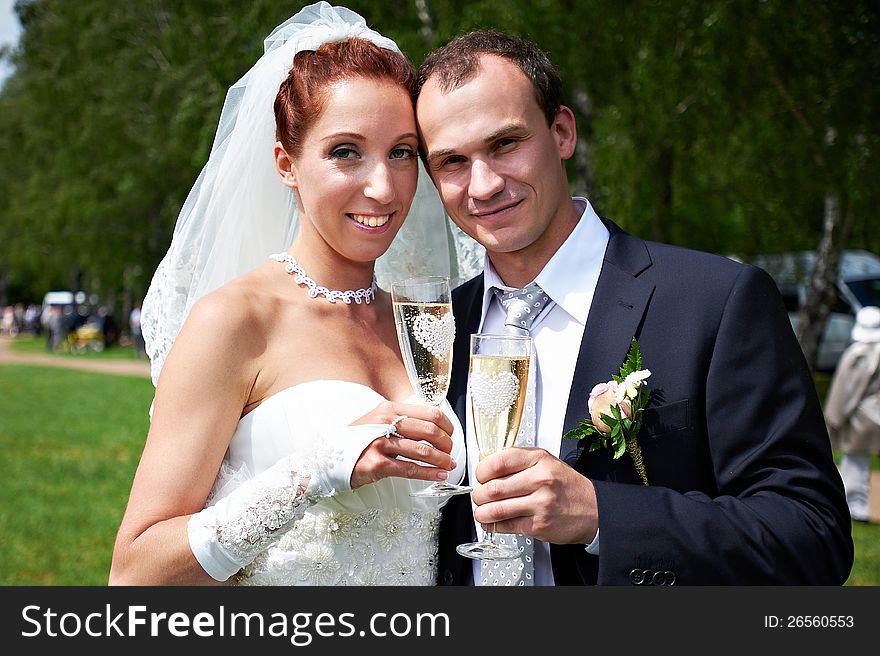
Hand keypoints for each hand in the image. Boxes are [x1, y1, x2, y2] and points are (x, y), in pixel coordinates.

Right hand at [350, 401, 455, 488]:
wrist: (328, 458)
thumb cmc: (358, 440)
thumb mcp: (379, 421)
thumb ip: (402, 420)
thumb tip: (434, 428)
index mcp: (390, 409)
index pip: (430, 413)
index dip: (447, 425)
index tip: (451, 435)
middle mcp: (385, 422)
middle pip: (430, 430)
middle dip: (446, 444)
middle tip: (451, 452)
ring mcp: (380, 443)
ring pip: (422, 450)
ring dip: (441, 459)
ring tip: (449, 465)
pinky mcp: (377, 464)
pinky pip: (409, 469)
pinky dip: (428, 473)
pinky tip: (438, 475)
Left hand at [471, 447, 597, 543]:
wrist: (594, 509)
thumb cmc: (566, 485)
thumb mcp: (544, 462)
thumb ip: (516, 460)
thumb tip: (484, 461)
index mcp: (539, 459)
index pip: (499, 462)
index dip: (482, 471)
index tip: (480, 476)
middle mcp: (540, 480)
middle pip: (494, 488)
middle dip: (479, 495)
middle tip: (479, 496)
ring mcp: (541, 504)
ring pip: (496, 509)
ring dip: (482, 513)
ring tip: (482, 511)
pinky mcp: (540, 525)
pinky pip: (507, 526)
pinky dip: (493, 526)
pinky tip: (492, 523)